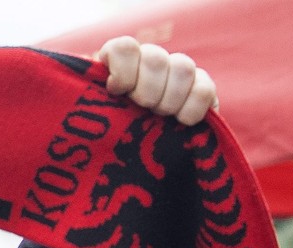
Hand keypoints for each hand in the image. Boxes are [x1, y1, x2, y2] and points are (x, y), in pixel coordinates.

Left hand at [97, 36, 216, 125]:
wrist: (134, 154)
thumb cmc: (107, 131)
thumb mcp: (94, 113)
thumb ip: (89, 96)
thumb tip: (87, 85)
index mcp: (121, 60)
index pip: (124, 47)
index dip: (122, 71)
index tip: (116, 92)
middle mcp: (150, 59)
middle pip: (155, 58)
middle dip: (147, 91)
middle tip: (142, 109)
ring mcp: (178, 71)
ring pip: (183, 68)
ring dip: (169, 99)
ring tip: (161, 117)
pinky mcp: (201, 88)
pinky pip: (205, 89)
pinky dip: (193, 107)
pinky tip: (182, 121)